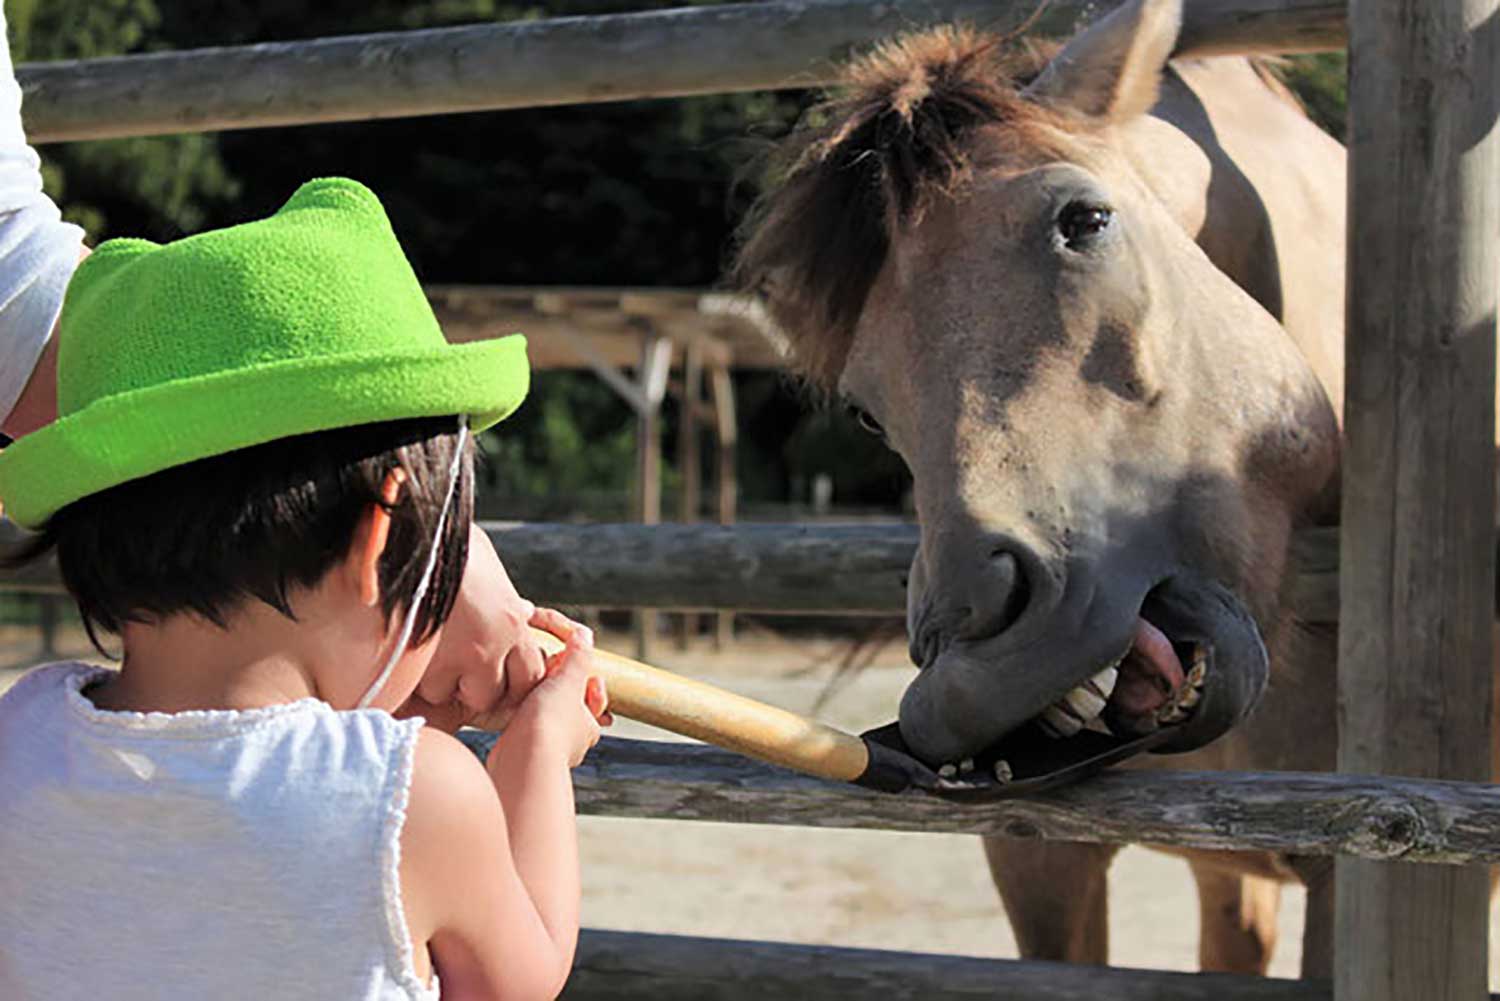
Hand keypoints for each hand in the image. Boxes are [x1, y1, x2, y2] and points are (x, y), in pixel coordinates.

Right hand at [396, 523, 545, 732]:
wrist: (420, 531)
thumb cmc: (456, 545)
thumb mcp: (495, 575)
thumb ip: (510, 603)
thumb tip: (525, 611)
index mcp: (514, 622)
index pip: (528, 677)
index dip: (509, 680)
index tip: (493, 672)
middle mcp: (492, 644)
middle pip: (490, 696)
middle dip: (473, 687)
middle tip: (456, 668)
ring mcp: (456, 653)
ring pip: (448, 694)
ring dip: (438, 682)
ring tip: (428, 656)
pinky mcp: (422, 657)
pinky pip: (418, 686)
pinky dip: (411, 676)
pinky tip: (409, 653)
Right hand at [506, 626, 609, 767]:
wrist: (521, 760)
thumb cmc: (550, 725)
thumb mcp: (569, 679)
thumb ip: (578, 656)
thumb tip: (585, 635)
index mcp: (589, 726)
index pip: (596, 700)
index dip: (586, 681)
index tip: (572, 671)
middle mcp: (572, 743)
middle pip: (569, 708)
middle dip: (559, 691)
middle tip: (549, 677)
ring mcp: (547, 750)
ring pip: (546, 719)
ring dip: (538, 704)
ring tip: (529, 689)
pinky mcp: (523, 754)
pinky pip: (525, 730)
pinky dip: (520, 718)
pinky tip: (511, 708)